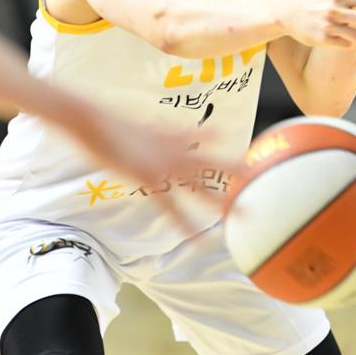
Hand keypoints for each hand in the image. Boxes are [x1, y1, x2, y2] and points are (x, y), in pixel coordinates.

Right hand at [57, 99, 237, 234]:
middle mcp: (174, 148)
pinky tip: (197, 236)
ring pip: (200, 185)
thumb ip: (163, 130)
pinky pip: (171, 205)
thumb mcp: (142, 124)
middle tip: (265, 183)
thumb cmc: (110, 121)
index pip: (209, 137)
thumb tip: (173, 130)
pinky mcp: (146, 177)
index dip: (229, 146)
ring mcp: (162, 163)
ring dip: (222, 201)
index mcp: (173, 134)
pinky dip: (184, 222)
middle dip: (240, 174)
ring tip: (242, 215)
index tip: (252, 154)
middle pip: (214, 162)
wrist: (90, 118)